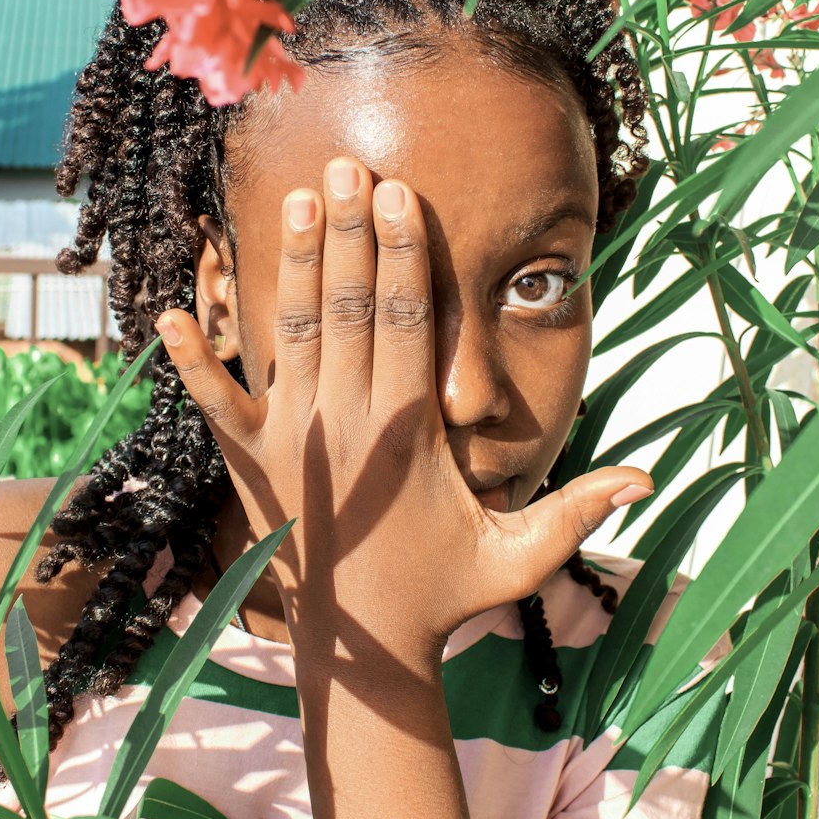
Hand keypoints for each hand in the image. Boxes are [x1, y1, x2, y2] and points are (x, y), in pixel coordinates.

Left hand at [154, 156, 650, 669]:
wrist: (361, 652)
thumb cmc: (441, 597)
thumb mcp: (517, 560)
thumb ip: (576, 513)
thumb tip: (648, 482)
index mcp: (406, 431)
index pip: (404, 320)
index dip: (401, 251)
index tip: (400, 193)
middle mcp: (343, 422)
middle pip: (345, 306)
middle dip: (347, 232)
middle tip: (346, 166)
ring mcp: (289, 439)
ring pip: (290, 333)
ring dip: (289, 263)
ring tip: (292, 199)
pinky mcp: (248, 464)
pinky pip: (214, 403)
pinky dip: (192, 360)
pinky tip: (170, 314)